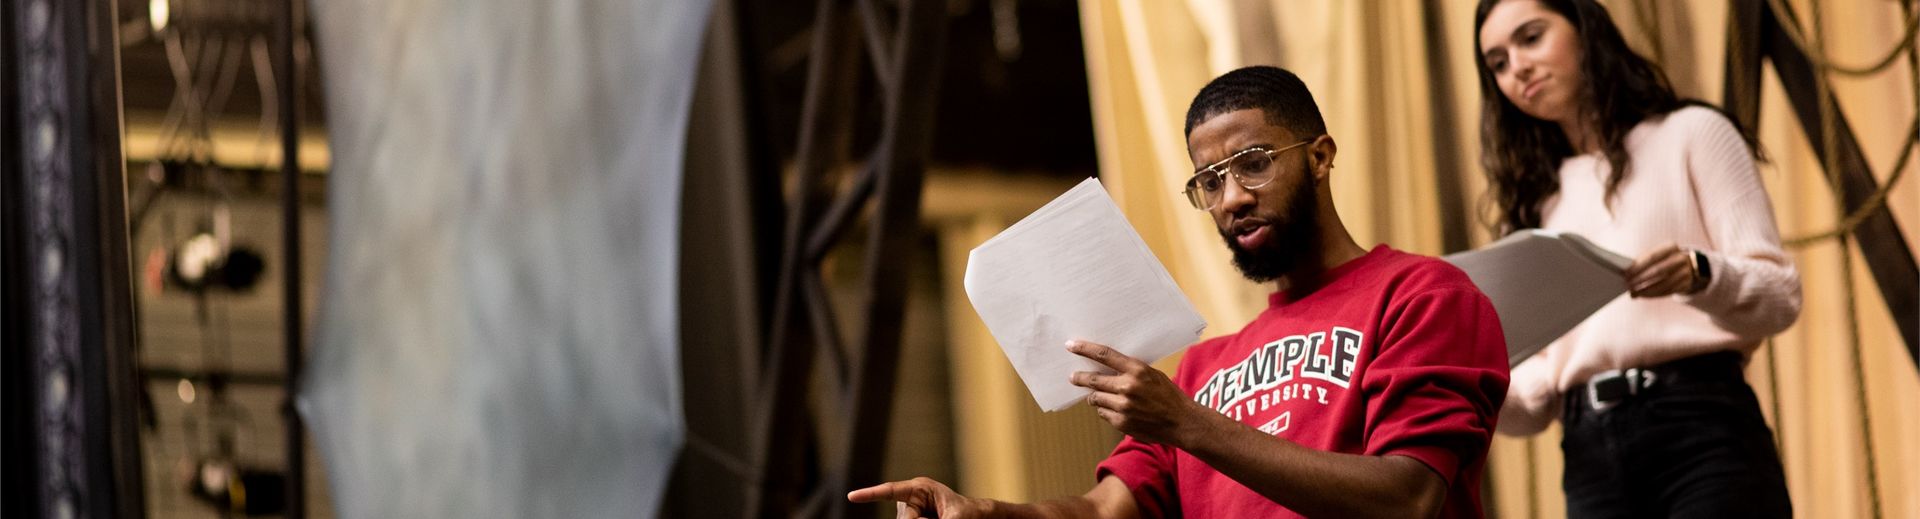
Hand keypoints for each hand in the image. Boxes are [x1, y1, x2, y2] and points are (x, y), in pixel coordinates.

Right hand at [848, 477, 993, 518]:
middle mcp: (911, 499)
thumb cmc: (967, 513)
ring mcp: (910, 512)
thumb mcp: (954, 518)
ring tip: (938, 518)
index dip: (870, 494)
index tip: (852, 496)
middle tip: (938, 518)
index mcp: (920, 489)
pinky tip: (931, 518)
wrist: (975, 518)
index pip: (891, 491)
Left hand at [1067, 340, 1205, 445]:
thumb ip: (1129, 371)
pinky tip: (1115, 410)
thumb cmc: (1168, 395)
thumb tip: (1105, 367)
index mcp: (1137, 370)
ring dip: (1095, 396)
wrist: (1181, 421)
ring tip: (1099, 395)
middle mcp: (1128, 387)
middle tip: (1073, 377)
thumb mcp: (1152, 374)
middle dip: (1080, 378)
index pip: (1104, 355)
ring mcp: (1123, 406)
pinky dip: (1105, 410)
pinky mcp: (1121, 422)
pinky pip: (1103, 413)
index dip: (1084, 349)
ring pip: (1095, 398)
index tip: (1071, 345)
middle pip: (1093, 380)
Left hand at [1623, 244, 1697, 297]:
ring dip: (1646, 290)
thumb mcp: (1656, 255)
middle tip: (1628, 285)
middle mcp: (1681, 258)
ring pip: (1664, 284)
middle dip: (1641, 279)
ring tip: (1633, 293)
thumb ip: (1642, 261)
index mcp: (1671, 247)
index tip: (1626, 274)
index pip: (1652, 256)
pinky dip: (1653, 295)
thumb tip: (1626, 274)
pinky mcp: (1686, 284)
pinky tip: (1643, 295)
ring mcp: (1686, 272)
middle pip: (1658, 270)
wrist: (1687, 265)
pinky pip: (1668, 291)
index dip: (1638, 266)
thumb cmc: (1663, 260)